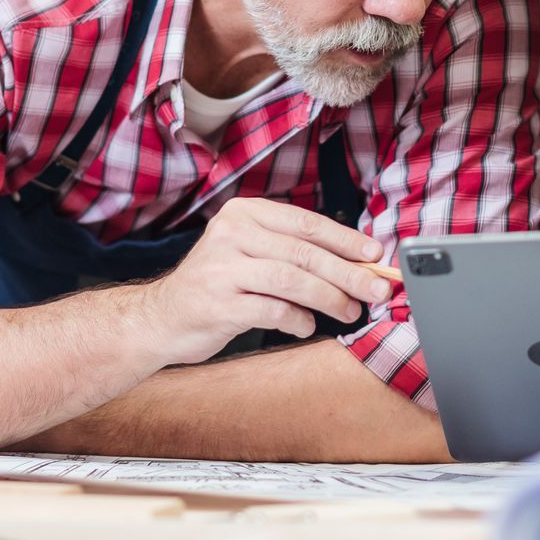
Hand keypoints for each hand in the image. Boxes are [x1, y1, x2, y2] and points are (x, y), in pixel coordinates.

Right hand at [139, 198, 392, 365]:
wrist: (161, 318)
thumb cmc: (219, 285)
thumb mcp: (250, 253)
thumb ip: (293, 253)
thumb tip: (358, 264)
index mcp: (244, 214)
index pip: (306, 224)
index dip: (346, 240)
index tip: (376, 256)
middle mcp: (231, 234)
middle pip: (304, 252)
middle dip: (348, 273)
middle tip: (377, 290)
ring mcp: (222, 268)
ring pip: (292, 279)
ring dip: (329, 298)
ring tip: (350, 311)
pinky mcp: (218, 304)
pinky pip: (273, 310)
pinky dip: (297, 320)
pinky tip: (306, 326)